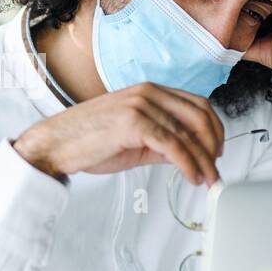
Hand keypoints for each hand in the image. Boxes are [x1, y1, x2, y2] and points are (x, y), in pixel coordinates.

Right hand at [13, 82, 224, 184]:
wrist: (55, 143)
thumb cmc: (87, 140)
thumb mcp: (133, 139)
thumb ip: (162, 143)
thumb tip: (189, 155)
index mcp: (148, 91)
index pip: (196, 104)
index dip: (214, 129)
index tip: (216, 150)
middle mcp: (147, 92)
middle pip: (199, 115)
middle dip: (213, 145)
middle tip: (215, 168)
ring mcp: (140, 105)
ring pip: (188, 133)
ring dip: (203, 160)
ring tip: (207, 179)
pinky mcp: (133, 123)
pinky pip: (172, 145)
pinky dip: (188, 163)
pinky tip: (191, 176)